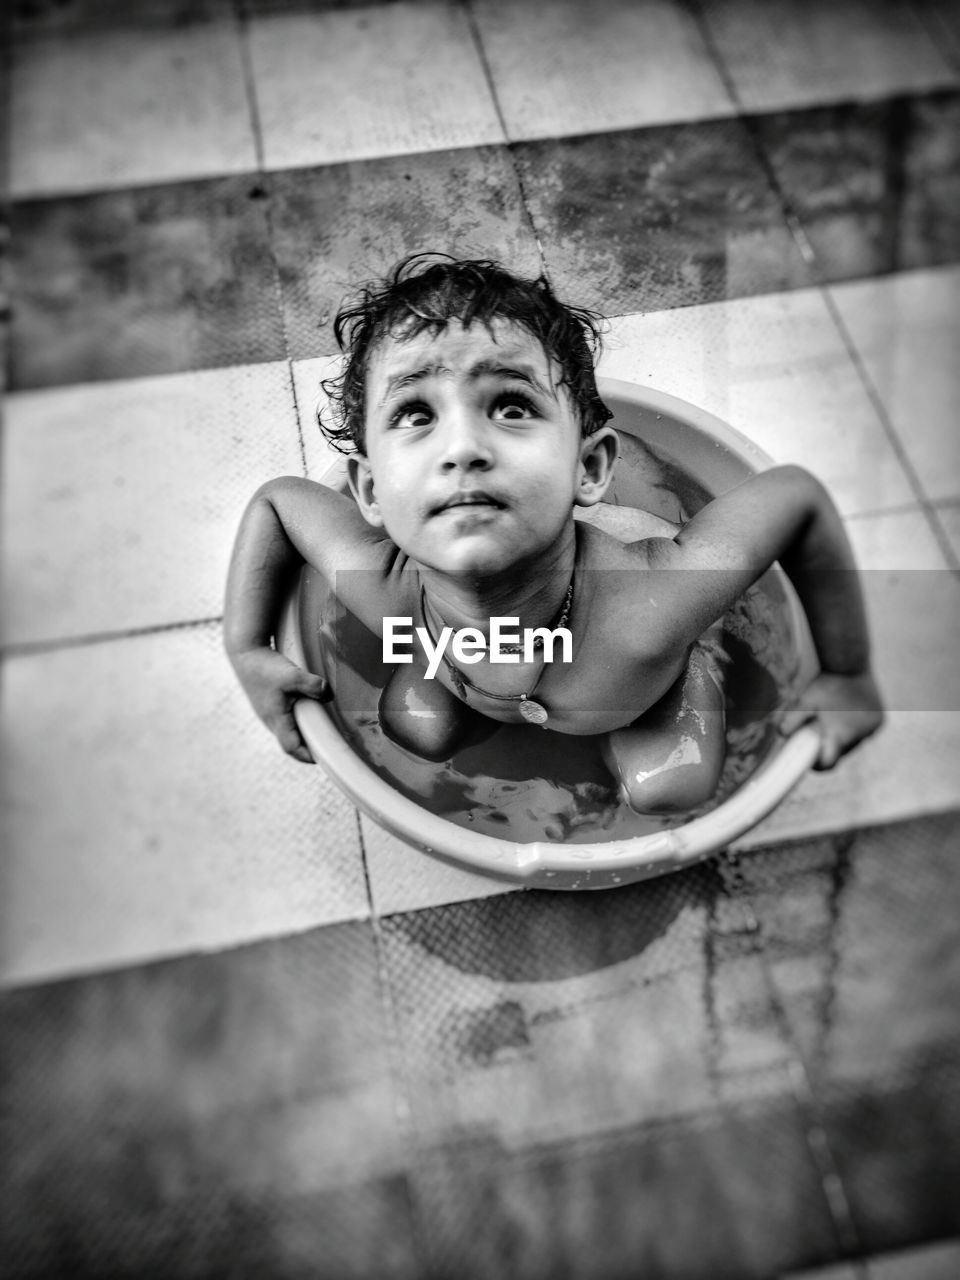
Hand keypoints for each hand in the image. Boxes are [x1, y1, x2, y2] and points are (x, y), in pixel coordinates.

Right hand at [229, 646, 330, 763]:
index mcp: (276, 720)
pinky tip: (309, 712)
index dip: (308, 755)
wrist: (245, 652)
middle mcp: (270, 721)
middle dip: (309, 747)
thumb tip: (329, 695)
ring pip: (288, 732)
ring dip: (303, 734)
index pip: (292, 748)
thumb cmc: (265, 666)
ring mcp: (268, 714)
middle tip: (329, 745)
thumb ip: (312, 685)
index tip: (325, 757)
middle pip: (291, 743)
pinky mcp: (269, 705)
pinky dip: (298, 722)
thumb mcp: (292, 675)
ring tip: (323, 731)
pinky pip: (285, 720)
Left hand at [778, 669, 883, 769]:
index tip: (810, 758)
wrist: (850, 663)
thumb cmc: (825, 683)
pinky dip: (856, 727)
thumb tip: (782, 736)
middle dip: (831, 745)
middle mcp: (861, 735)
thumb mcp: (804, 701)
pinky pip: (865, 731)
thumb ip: (792, 720)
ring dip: (844, 736)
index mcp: (842, 734)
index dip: (818, 763)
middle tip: (819, 730)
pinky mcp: (880, 721)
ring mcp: (873, 729)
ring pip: (855, 742)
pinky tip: (849, 712)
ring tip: (835, 717)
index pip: (829, 762)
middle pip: (842, 752)